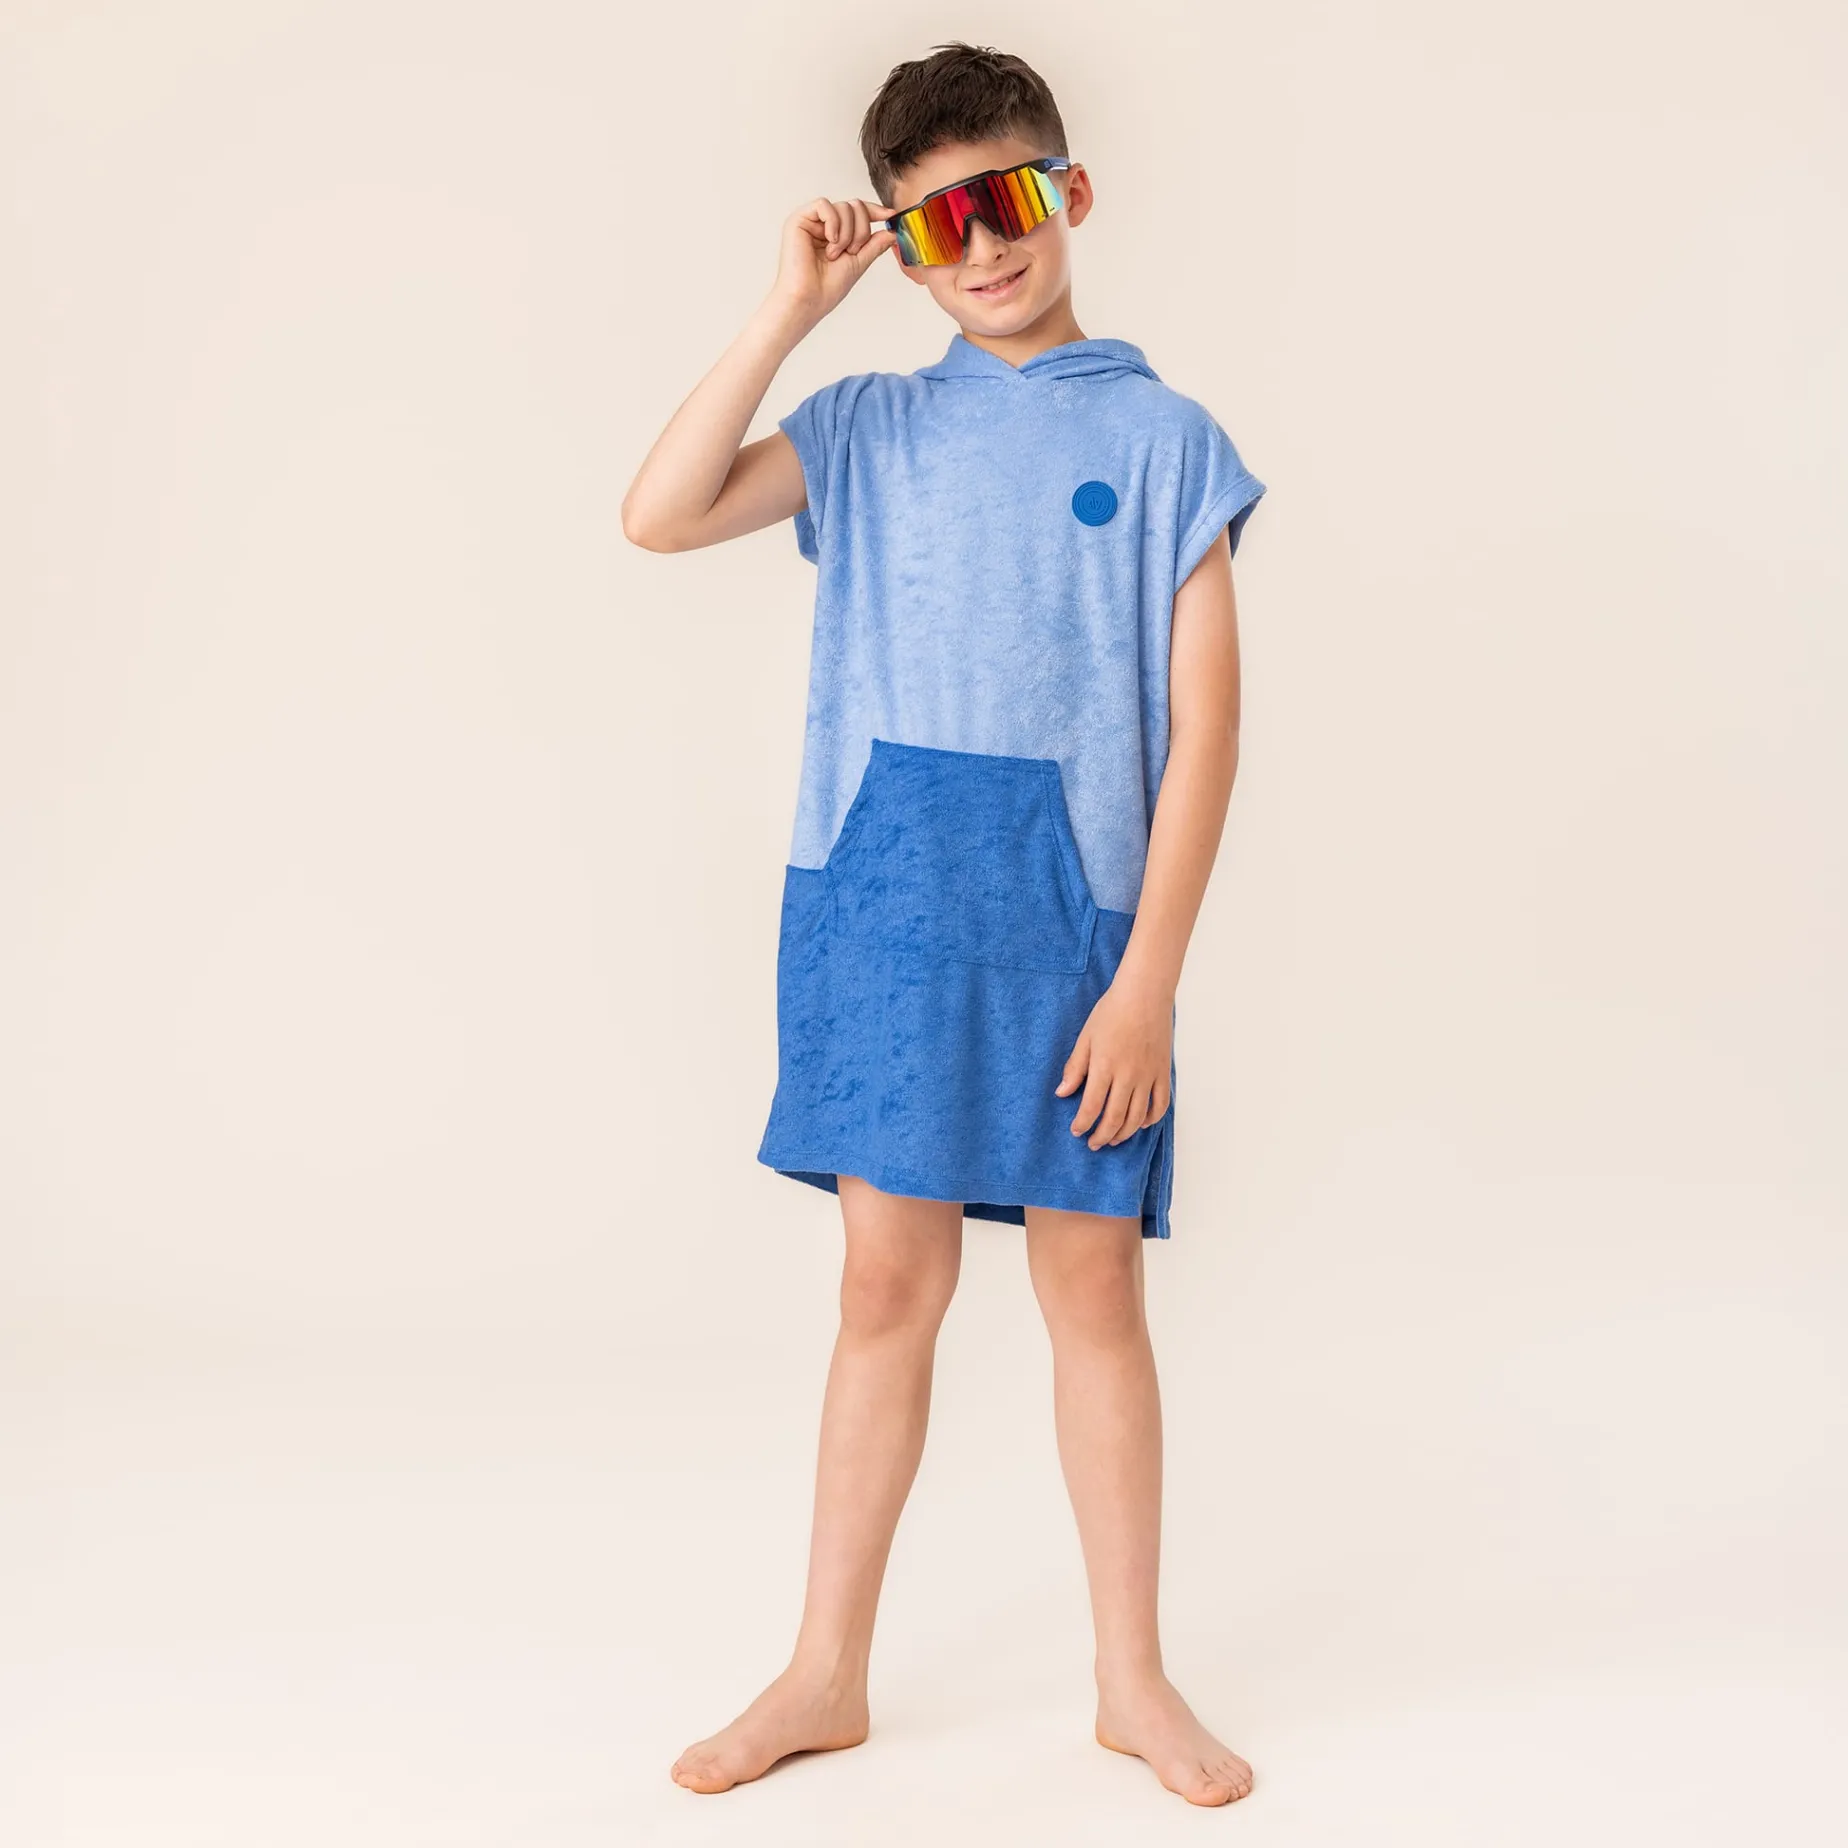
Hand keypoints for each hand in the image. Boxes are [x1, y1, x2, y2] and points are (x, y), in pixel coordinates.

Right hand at [768, 195, 897, 324]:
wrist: (810, 299)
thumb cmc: (828, 287)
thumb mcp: (859, 262)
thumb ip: (874, 245)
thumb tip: (892, 231)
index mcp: (836, 233)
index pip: (858, 212)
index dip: (875, 211)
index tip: (890, 215)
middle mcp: (823, 225)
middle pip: (854, 206)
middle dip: (860, 230)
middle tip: (851, 252)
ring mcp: (810, 221)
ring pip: (842, 206)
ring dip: (847, 233)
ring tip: (834, 254)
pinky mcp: (798, 219)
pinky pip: (824, 204)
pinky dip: (833, 223)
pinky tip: (830, 240)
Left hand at [1055, 971, 1174, 1150]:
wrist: (1145, 994)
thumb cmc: (1111, 1011)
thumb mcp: (1085, 1037)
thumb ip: (1075, 1068)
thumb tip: (1062, 1093)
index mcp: (1105, 1067)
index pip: (1091, 1107)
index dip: (1083, 1124)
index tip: (1076, 1131)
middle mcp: (1128, 1077)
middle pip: (1115, 1118)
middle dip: (1102, 1135)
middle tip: (1093, 1144)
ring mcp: (1148, 1076)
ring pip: (1138, 1117)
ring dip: (1124, 1133)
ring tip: (1113, 1139)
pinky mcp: (1163, 1073)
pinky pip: (1160, 1104)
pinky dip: (1151, 1119)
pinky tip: (1141, 1124)